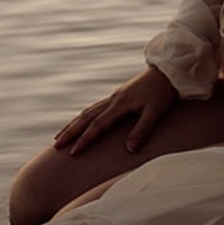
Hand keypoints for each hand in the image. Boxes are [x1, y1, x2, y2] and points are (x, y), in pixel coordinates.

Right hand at [53, 65, 179, 156]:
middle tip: (55, 145)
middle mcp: (113, 99)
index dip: (85, 140)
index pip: (97, 125)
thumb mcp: (156, 113)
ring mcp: (115, 97)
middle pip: (86, 117)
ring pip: (88, 111)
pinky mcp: (119, 96)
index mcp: (120, 104)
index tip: (72, 153)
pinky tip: (82, 123)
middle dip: (70, 131)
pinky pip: (95, 108)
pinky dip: (84, 117)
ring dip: (74, 124)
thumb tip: (128, 150)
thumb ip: (142, 131)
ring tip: (61, 136)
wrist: (168, 71)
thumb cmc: (163, 92)